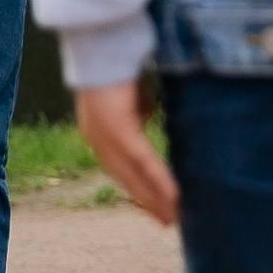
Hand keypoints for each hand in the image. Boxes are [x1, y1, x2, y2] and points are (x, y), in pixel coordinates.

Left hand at [75, 81, 177, 225]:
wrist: (104, 50)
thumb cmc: (117, 67)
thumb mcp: (130, 97)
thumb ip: (137, 113)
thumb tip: (146, 117)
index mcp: (98, 135)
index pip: (121, 170)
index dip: (139, 189)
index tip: (154, 206)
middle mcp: (98, 142)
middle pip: (127, 180)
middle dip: (149, 203)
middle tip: (168, 222)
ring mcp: (106, 138)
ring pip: (135, 177)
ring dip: (156, 199)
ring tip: (174, 217)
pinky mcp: (119, 131)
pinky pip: (142, 161)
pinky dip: (159, 180)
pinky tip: (174, 197)